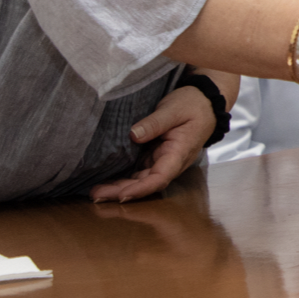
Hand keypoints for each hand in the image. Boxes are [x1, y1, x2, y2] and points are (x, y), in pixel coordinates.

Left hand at [91, 85, 214, 203]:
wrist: (203, 102)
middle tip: (96, 194)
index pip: (160, 178)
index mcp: (178, 154)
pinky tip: (106, 179)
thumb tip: (133, 135)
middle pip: (145, 183)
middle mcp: (169, 162)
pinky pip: (137, 171)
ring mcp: (161, 160)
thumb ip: (155, 123)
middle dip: (121, 191)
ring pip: (139, 179)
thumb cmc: (192, 105)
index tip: (122, 195)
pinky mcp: (153, 155)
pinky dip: (123, 177)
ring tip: (96, 191)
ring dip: (119, 187)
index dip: (141, 189)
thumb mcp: (174, 110)